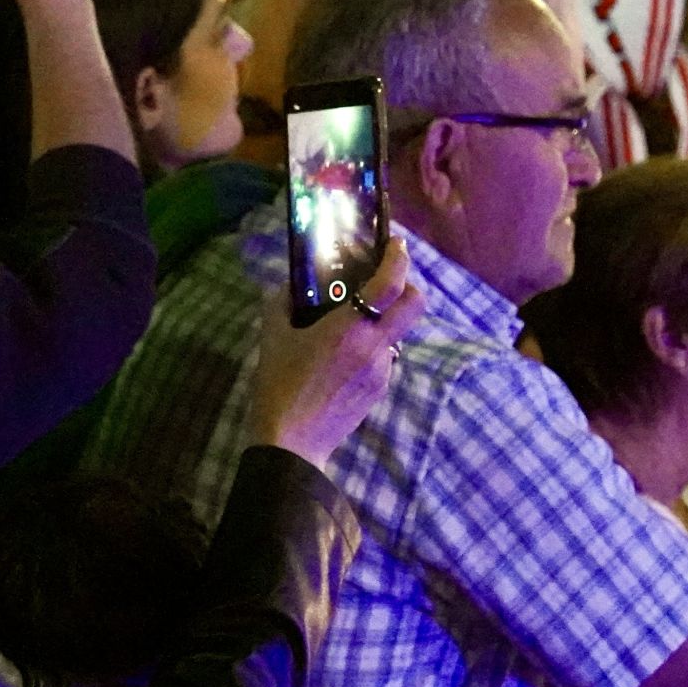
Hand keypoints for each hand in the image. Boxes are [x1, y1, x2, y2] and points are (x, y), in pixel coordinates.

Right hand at [250, 239, 425, 467]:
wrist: (291, 443)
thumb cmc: (278, 386)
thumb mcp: (272, 338)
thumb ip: (282, 304)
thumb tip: (289, 286)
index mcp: (350, 328)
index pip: (390, 283)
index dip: (398, 258)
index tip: (395, 243)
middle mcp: (375, 347)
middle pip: (415, 305)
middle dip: (409, 284)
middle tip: (386, 278)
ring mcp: (382, 371)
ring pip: (399, 332)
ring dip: (386, 318)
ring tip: (354, 321)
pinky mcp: (380, 390)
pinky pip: (385, 357)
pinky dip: (373, 345)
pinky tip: (344, 356)